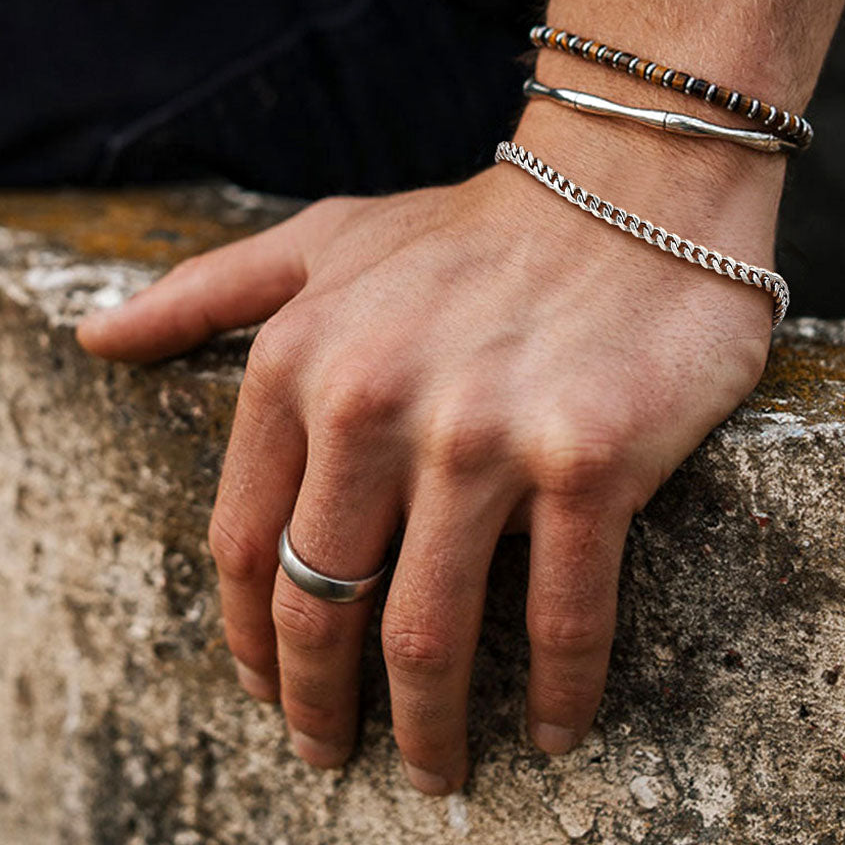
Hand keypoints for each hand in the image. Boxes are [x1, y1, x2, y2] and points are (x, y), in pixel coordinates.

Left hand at [77, 147, 773, 794]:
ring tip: (440, 768)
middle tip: (335, 755)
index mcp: (302, 361)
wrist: (630, 192)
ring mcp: (483, 437)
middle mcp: (377, 403)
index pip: (247, 547)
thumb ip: (210, 290)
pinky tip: (558, 732)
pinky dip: (560, 695)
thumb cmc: (477, 229)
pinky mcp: (587, 461)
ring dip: (431, 731)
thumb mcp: (328, 239)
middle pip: (322, 608)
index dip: (252, 643)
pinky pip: (563, 616)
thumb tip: (97, 336)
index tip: (273, 692)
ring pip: (429, 635)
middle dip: (321, 707)